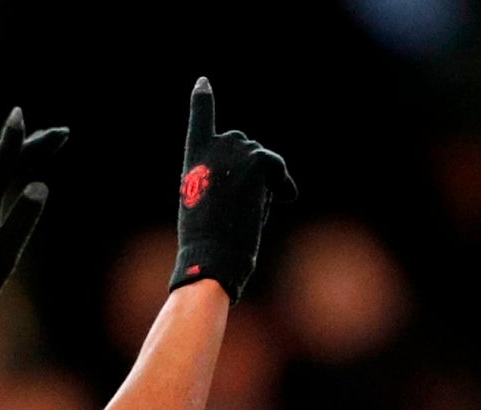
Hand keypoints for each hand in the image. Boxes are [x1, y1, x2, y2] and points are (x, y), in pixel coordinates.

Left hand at [0, 108, 68, 336]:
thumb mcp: (4, 254)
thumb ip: (22, 218)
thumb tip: (40, 186)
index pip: (1, 164)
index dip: (13, 139)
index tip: (19, 115)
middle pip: (3, 162)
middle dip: (32, 146)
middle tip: (62, 135)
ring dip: (21, 156)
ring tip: (45, 146)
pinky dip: (8, 172)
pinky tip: (16, 173)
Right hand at [170, 77, 295, 298]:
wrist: (212, 256)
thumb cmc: (208, 243)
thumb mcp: (205, 203)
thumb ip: (221, 177)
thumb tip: (260, 169)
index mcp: (194, 157)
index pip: (199, 120)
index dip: (202, 101)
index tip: (203, 82)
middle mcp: (214, 146)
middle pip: (243, 143)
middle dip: (249, 167)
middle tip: (242, 205)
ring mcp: (235, 152)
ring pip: (262, 160)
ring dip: (263, 183)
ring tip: (248, 213)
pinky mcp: (257, 161)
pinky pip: (277, 167)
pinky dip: (282, 184)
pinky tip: (285, 199)